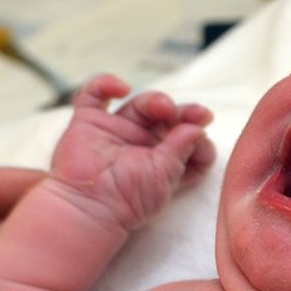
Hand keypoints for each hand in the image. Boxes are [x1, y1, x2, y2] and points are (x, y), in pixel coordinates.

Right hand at [51, 74, 214, 230]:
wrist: (89, 206)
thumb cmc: (128, 200)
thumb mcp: (166, 176)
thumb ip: (182, 148)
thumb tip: (198, 126)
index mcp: (162, 161)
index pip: (188, 141)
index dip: (199, 136)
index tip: (202, 135)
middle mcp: (140, 145)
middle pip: (167, 118)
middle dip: (182, 113)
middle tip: (192, 114)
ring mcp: (114, 132)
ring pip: (140, 104)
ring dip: (155, 100)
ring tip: (162, 107)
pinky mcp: (88, 122)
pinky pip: (94, 94)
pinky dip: (106, 83)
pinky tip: (122, 87)